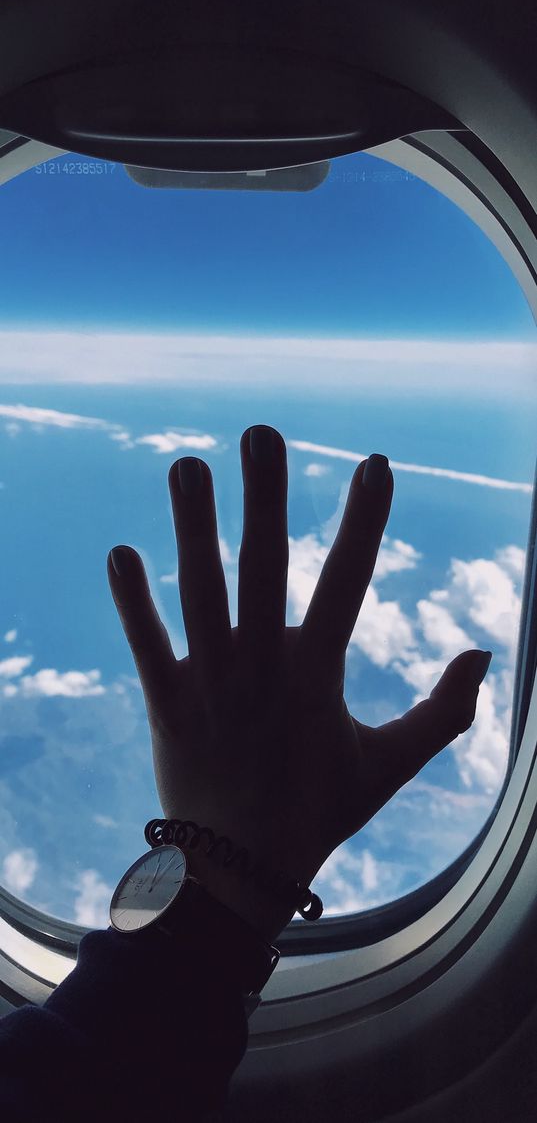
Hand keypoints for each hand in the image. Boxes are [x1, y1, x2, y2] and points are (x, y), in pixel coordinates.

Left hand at [107, 425, 491, 938]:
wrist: (239, 872)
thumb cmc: (319, 812)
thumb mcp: (391, 764)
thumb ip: (444, 713)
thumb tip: (484, 653)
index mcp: (318, 674)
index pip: (349, 581)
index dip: (365, 520)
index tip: (374, 463)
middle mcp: (262, 667)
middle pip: (264, 568)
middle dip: (265, 498)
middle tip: (261, 433)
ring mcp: (211, 682)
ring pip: (201, 593)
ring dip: (193, 528)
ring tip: (187, 466)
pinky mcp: (167, 702)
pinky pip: (147, 645)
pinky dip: (134, 602)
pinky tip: (122, 553)